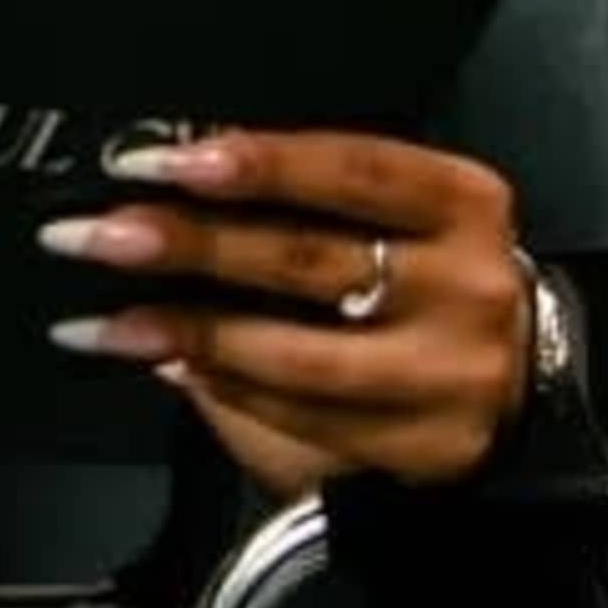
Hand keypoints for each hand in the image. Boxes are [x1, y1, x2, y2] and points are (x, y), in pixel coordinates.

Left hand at [36, 122, 532, 501]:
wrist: (505, 389)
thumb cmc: (420, 282)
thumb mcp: (391, 217)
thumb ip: (298, 201)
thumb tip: (168, 181)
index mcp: (461, 202)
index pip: (353, 168)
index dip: (257, 163)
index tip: (163, 162)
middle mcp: (468, 285)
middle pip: (313, 259)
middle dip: (192, 244)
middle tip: (102, 234)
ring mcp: (453, 373)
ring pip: (302, 354)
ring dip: (188, 332)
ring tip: (104, 322)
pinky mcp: (426, 445)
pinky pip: (305, 417)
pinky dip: (226, 388)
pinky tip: (165, 365)